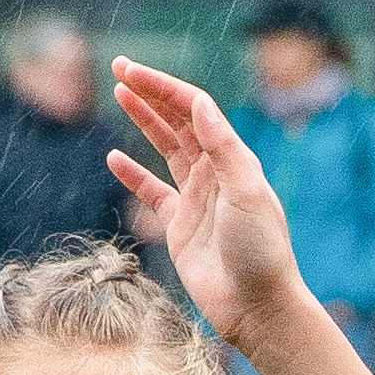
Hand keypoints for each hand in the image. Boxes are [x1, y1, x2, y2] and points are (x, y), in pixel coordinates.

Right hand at [106, 59, 306, 346]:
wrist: (257, 307)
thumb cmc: (260, 251)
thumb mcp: (246, 192)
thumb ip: (223, 147)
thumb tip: (199, 103)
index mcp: (232, 159)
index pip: (193, 109)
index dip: (162, 87)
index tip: (131, 71)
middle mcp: (214, 173)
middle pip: (177, 121)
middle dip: (150, 93)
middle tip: (118, 68)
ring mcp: (196, 198)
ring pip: (164, 148)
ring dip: (143, 121)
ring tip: (119, 94)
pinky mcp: (180, 227)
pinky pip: (153, 193)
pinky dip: (133, 175)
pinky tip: (114, 158)